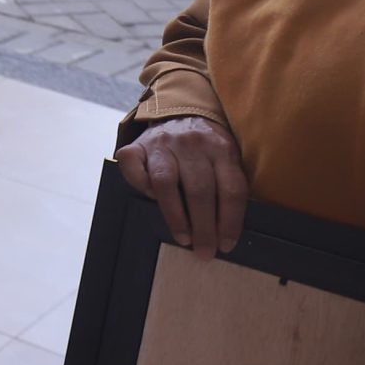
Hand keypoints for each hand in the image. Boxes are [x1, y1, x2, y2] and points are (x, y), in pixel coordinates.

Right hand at [114, 116, 246, 259]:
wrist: (181, 112)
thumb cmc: (207, 148)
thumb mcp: (227, 158)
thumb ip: (228, 184)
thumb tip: (227, 231)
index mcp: (221, 147)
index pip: (230, 189)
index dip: (230, 221)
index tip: (226, 244)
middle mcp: (192, 142)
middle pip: (200, 190)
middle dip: (203, 227)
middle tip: (204, 251)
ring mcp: (162, 142)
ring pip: (166, 182)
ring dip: (176, 216)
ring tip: (183, 238)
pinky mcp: (137, 145)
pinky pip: (133, 168)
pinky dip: (141, 187)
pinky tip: (152, 199)